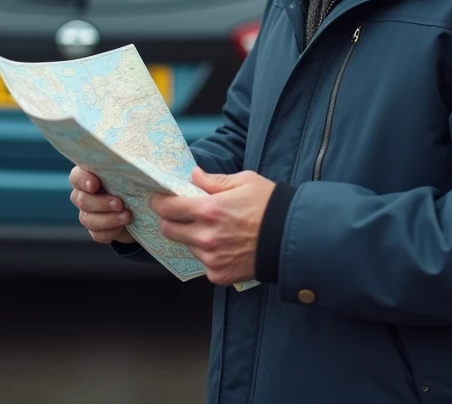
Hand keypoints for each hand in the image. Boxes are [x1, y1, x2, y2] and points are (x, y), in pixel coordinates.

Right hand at [69, 166, 134, 243]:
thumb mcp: (132, 173)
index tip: (95, 185)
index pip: (76, 177)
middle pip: (81, 200)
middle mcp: (83, 194)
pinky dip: (110, 231)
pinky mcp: (96, 230)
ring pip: (87, 219)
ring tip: (126, 216)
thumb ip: (127, 168)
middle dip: (101, 203)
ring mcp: (88, 213)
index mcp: (89, 176)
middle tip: (119, 203)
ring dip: (108, 219)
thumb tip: (132, 165)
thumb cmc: (135, 182)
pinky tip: (122, 227)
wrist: (141, 208)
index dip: (83, 181)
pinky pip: (97, 234)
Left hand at [150, 167, 274, 285]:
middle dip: (169, 219)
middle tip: (181, 213)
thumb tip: (193, 176)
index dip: (159, 202)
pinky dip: (207, 254)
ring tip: (212, 229)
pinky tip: (224, 245)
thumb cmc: (269, 205)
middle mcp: (206, 237)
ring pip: (185, 246)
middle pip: (167, 230)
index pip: (166, 208)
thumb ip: (212, 180)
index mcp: (209, 210)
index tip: (159, 199)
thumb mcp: (244, 181)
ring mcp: (211, 258)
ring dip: (191, 236)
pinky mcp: (218, 274)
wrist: (292, 238)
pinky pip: (202, 262)